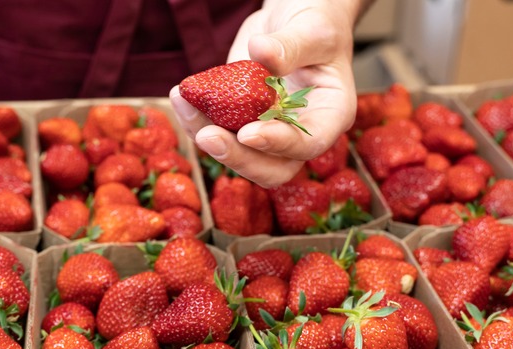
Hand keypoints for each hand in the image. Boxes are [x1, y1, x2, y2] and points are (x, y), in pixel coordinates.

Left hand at [170, 0, 369, 187]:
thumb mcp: (312, 29)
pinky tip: (181, 96)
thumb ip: (290, 45)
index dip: (279, 144)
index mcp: (330, 115)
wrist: (293, 18)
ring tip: (183, 103)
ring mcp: (269, 131)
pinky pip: (218, 132)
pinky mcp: (241, 121)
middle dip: (238, 157)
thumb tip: (263, 53)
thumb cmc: (316, 22)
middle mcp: (300, 132)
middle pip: (273, 167)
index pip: (309, 144)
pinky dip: (196, 119)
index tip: (248, 132)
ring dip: (208, 137)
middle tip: (208, 136)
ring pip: (239, 155)